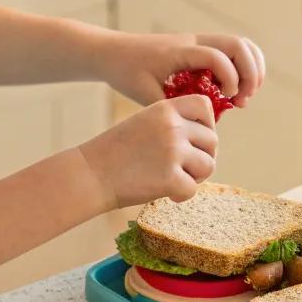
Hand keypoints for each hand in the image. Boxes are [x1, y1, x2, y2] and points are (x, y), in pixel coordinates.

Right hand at [79, 95, 217, 207]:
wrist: (89, 175)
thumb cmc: (114, 153)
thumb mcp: (143, 123)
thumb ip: (171, 124)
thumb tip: (205, 138)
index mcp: (164, 109)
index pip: (204, 105)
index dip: (207, 123)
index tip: (197, 139)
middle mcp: (172, 127)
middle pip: (212, 140)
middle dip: (203, 156)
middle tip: (185, 168)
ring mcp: (173, 152)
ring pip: (208, 165)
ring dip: (196, 176)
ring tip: (175, 179)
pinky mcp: (171, 178)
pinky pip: (194, 189)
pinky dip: (182, 195)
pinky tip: (168, 194)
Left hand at [99, 31, 265, 108]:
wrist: (112, 52)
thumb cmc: (125, 73)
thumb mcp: (143, 94)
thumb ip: (171, 108)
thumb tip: (200, 124)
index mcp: (180, 51)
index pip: (217, 57)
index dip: (231, 79)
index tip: (227, 101)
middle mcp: (194, 40)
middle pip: (239, 45)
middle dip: (250, 74)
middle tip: (242, 100)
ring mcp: (199, 41)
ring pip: (241, 45)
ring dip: (251, 69)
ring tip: (244, 96)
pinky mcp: (200, 47)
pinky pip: (231, 50)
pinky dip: (242, 67)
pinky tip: (234, 91)